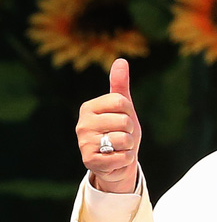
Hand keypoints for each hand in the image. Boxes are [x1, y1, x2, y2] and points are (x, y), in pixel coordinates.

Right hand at [76, 59, 141, 192]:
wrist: (117, 161)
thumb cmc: (120, 130)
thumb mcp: (123, 107)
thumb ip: (120, 85)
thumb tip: (121, 60)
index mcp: (88, 107)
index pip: (121, 102)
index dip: (129, 112)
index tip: (122, 119)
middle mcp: (82, 124)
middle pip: (124, 121)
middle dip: (130, 131)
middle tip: (120, 136)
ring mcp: (84, 144)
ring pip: (124, 139)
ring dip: (128, 146)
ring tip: (118, 147)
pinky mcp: (89, 161)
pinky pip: (122, 157)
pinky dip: (125, 159)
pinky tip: (116, 159)